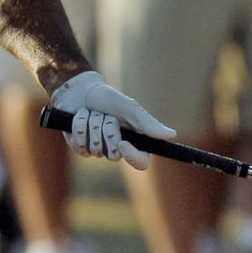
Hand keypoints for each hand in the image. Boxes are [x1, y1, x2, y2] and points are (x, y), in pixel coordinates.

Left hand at [46, 69, 175, 170]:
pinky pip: (79, 145)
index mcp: (134, 141)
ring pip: (95, 148)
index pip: (141, 163)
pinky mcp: (80, 147)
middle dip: (108, 130)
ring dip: (93, 124)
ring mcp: (98, 150)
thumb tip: (172, 134)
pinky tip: (81, 115)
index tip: (122, 143)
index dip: (133, 157)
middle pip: (114, 155)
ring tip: (93, 112)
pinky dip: (79, 125)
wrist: (81, 90)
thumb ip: (146, 122)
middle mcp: (117, 149)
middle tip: (106, 115)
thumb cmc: (108, 98)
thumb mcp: (128, 107)